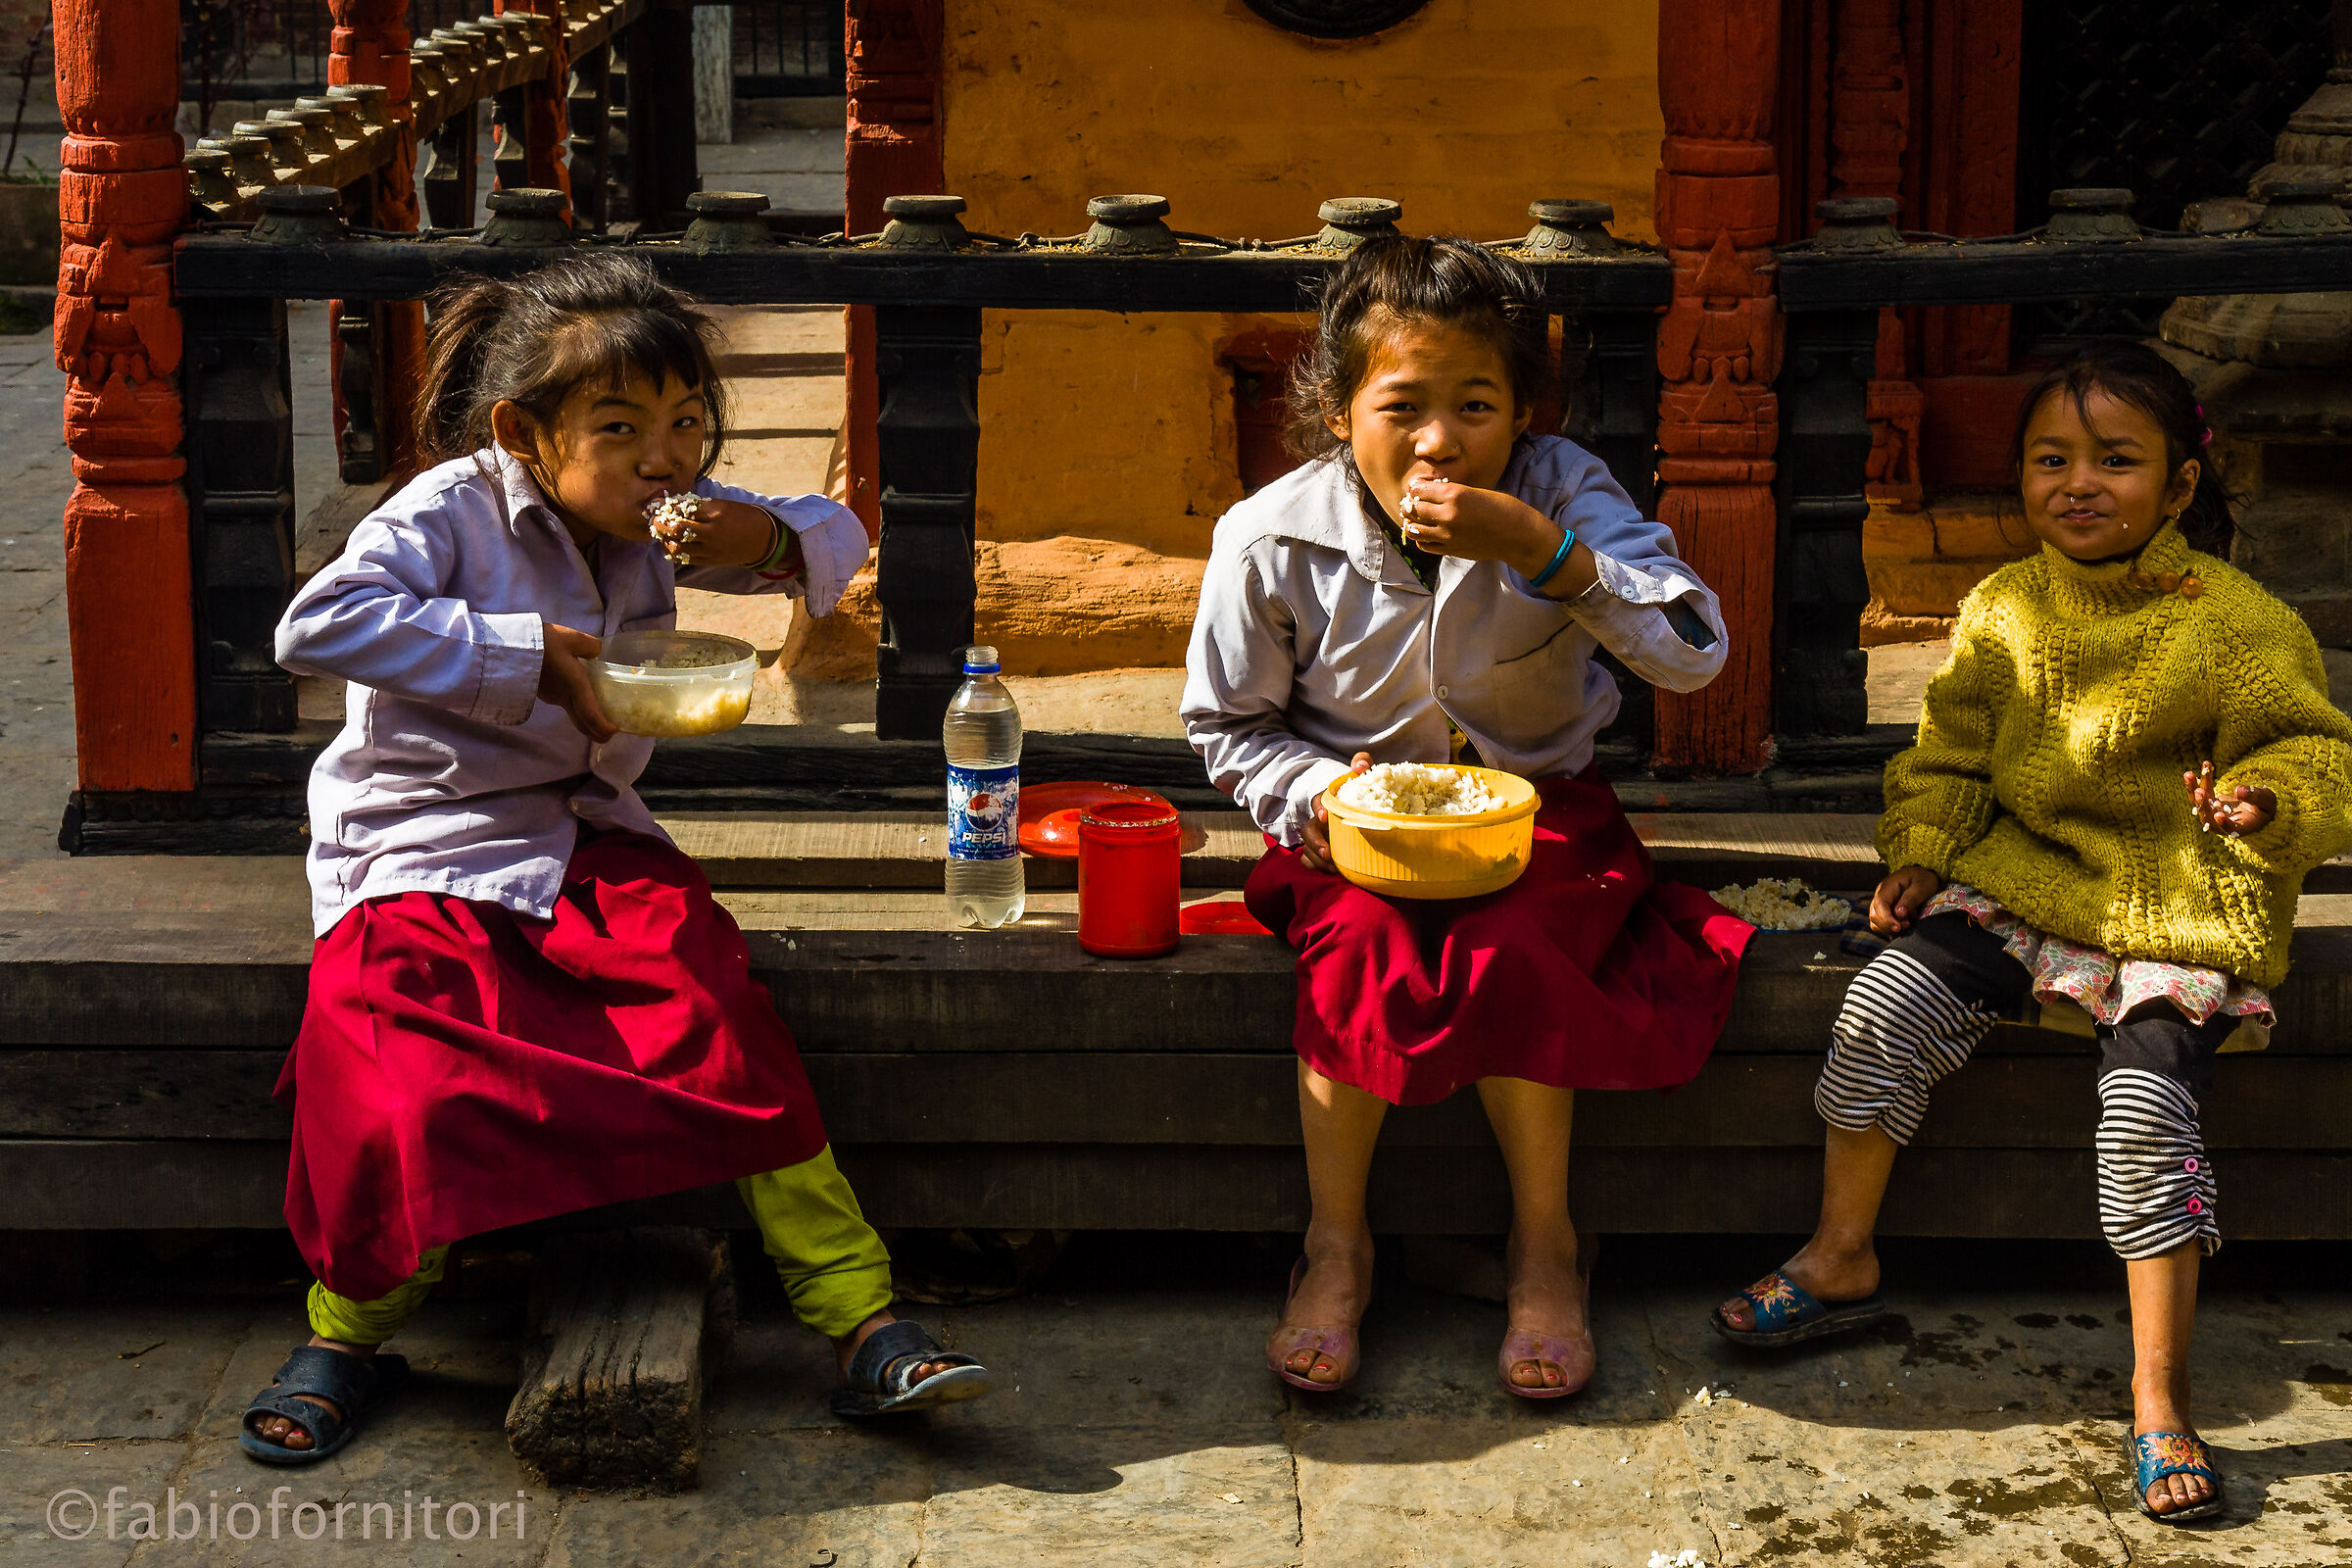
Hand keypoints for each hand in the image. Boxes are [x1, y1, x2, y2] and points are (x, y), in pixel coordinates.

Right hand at [538, 622, 616, 741]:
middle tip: (608, 733)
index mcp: (575, 686)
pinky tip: (578, 694)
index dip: (603, 728)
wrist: (507, 645)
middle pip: (582, 722)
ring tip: (598, 713)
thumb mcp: (571, 638)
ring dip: (586, 718)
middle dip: (597, 731)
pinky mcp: (541, 692)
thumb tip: (596, 651)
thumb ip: (589, 645)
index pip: (591, 716)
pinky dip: (575, 705)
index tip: (614, 730)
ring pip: (573, 713)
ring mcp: (550, 696)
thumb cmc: (541, 642)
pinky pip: (564, 703)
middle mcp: (563, 697)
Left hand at [648, 494, 797, 572]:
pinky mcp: (711, 561)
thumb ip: (699, 506)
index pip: (683, 509)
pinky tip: (670, 546)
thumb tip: (672, 505)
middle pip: (676, 529)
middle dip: (661, 524)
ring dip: (664, 540)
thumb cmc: (742, 517)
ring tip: (661, 534)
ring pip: (678, 547)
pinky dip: (674, 552)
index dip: (667, 507)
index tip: (659, 506)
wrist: (763, 540)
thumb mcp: (722, 505)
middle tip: (655, 520)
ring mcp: (711, 549)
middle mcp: (712, 532)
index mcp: (716, 513)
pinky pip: (686, 559)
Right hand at [1298, 752, 1373, 872]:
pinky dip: (1318, 867)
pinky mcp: (1321, 850)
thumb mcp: (1359, 775)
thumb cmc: (1354, 791)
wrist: (1352, 806)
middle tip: (1327, 853)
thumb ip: (1361, 764)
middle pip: (1308, 831)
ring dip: (1318, 860)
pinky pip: (1310, 860)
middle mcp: (1318, 820)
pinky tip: (1332, 872)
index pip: (1318, 802)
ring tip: (1335, 869)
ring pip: (1308, 849)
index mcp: (1327, 801)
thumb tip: (1360, 764)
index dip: (1319, 808)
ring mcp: (1318, 836)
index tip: (1325, 816)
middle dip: (1315, 843)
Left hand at [1399, 477, 1594, 596]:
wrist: (1519, 535)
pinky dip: (1421, 539)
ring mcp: (1447, 535)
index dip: (1415, 489)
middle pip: (1413, 509)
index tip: (1417, 489)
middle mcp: (1447, 514)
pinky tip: (1427, 533)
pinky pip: (1424, 545)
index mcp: (1455, 494)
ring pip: (1414, 530)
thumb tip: (1429, 492)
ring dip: (1412, 523)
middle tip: (1413, 504)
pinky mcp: (1450, 549)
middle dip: (1410, 505)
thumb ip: (1452, 492)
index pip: (1418, 490)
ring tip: (1418, 519)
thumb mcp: (1476, 491)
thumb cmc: (1503, 508)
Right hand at [1869, 864, 1942, 936]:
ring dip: (1890, 928)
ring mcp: (1881, 905)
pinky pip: (1882, 924)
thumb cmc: (1922, 879)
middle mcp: (1880, 897)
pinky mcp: (1885, 911)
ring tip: (1907, 924)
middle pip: (1874, 916)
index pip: (1879, 906)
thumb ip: (1910, 900)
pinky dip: (1891, 929)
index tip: (1898, 927)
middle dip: (1889, 925)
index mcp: (1886, 888)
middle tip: (1908, 924)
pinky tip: (1904, 925)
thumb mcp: (1921, 887)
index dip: (1886, 919)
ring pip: (1876, 922)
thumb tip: (1899, 914)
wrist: (1921, 875)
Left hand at [2185, 761, 2275, 836]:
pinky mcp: (2208, 803)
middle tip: (2199, 791)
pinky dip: (2199, 780)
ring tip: (2189, 774)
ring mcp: (2212, 814)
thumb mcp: (2267, 801)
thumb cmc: (2264, 806)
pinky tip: (2205, 764)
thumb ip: (2256, 797)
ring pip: (2199, 803)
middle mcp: (2222, 824)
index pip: (2230, 829)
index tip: (2218, 815)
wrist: (2255, 806)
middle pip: (2208, 817)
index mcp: (2240, 828)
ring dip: (2193, 789)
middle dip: (2202, 804)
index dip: (2224, 823)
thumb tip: (2239, 790)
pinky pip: (2200, 792)